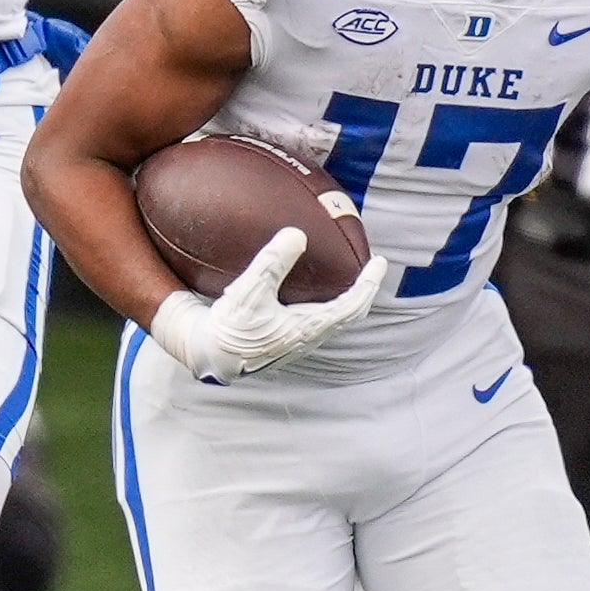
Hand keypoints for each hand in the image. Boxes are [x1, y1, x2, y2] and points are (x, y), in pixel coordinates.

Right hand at [146, 227, 388, 382]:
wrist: (209, 356)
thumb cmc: (228, 327)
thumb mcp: (248, 291)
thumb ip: (272, 263)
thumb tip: (297, 234)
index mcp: (307, 328)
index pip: (352, 305)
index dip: (369, 283)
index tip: (380, 262)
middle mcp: (308, 338)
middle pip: (350, 315)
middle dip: (363, 291)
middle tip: (372, 268)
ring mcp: (297, 342)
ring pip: (335, 320)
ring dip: (347, 299)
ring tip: (349, 278)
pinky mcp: (285, 342)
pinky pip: (318, 321)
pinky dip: (328, 304)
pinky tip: (314, 292)